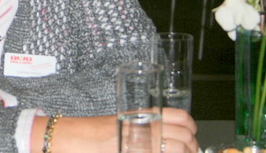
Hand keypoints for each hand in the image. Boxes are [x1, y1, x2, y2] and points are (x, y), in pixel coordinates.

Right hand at [30, 110, 197, 152]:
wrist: (73, 139)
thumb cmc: (92, 133)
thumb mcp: (120, 124)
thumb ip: (141, 129)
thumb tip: (165, 140)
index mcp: (143, 116)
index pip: (181, 118)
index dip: (193, 130)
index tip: (191, 139)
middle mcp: (146, 128)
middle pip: (186, 137)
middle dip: (192, 148)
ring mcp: (143, 143)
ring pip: (180, 150)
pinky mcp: (135, 152)